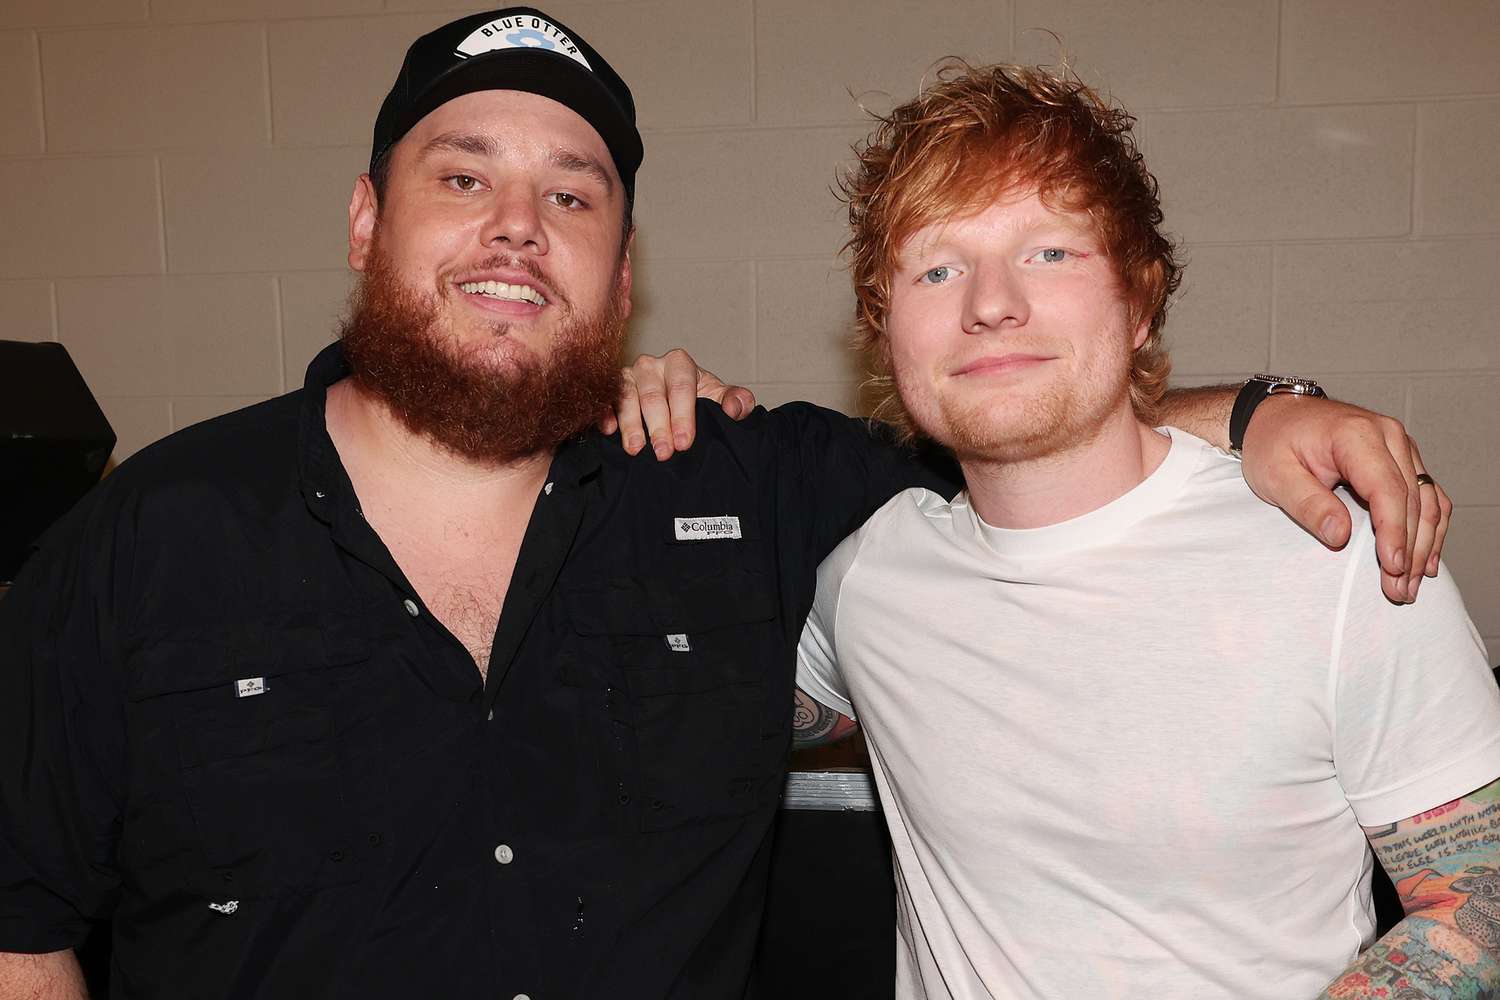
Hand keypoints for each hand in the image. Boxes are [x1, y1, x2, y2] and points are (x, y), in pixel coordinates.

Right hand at [600, 349, 756, 459]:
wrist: (676, 400)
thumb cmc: (698, 398)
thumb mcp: (720, 399)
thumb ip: (737, 401)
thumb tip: (734, 409)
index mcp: (679, 363)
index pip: (681, 388)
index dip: (683, 416)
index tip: (684, 443)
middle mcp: (651, 365)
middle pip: (652, 395)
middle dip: (658, 427)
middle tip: (664, 453)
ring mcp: (628, 376)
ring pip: (626, 397)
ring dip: (631, 425)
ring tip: (636, 449)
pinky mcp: (611, 390)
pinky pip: (606, 399)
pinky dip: (606, 414)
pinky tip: (609, 430)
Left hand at [1240, 395, 1451, 603]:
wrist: (1273, 416)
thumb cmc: (1272, 442)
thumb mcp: (1275, 475)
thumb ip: (1308, 504)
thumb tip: (1339, 535)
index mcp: (1357, 435)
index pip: (1388, 490)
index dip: (1394, 532)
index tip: (1393, 567)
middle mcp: (1388, 435)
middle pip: (1413, 500)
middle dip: (1409, 549)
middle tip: (1399, 590)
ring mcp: (1399, 445)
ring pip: (1427, 500)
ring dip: (1424, 544)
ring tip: (1411, 583)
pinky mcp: (1401, 457)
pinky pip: (1427, 494)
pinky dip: (1430, 526)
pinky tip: (1426, 557)